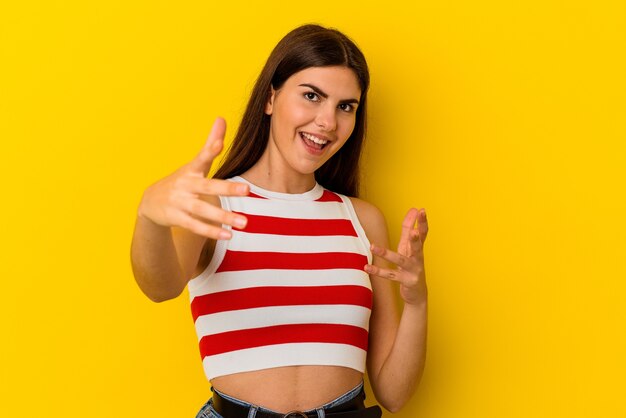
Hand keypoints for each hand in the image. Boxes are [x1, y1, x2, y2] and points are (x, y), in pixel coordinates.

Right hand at [137, 117, 248, 238]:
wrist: (149, 203)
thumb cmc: (181, 181)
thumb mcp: (194, 163)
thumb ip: (210, 143)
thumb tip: (221, 117)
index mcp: (191, 170)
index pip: (201, 157)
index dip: (210, 149)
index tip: (219, 142)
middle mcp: (185, 185)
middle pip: (207, 186)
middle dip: (227, 188)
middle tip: (248, 190)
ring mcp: (180, 202)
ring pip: (203, 210)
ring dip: (224, 217)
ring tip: (245, 222)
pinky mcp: (177, 219)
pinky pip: (196, 226)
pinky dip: (212, 231)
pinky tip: (229, 235)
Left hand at [365, 208, 427, 304]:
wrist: (418, 294)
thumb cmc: (411, 265)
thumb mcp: (409, 246)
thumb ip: (409, 228)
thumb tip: (414, 209)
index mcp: (418, 248)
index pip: (423, 233)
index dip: (422, 222)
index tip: (422, 211)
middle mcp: (418, 258)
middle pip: (418, 246)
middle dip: (416, 238)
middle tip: (414, 232)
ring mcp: (413, 271)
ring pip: (400, 261)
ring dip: (386, 254)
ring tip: (373, 246)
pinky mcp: (406, 281)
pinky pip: (390, 275)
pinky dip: (378, 272)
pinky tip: (366, 267)